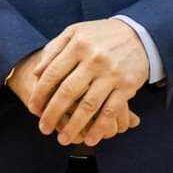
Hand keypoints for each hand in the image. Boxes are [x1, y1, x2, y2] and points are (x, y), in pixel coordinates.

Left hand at [8, 23, 143, 147]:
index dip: (40, 93)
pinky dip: (100, 127)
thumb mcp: (75, 33)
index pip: (53, 74)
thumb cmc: (100, 36)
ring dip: (74, 126)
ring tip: (63, 139)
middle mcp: (94, 60)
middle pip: (68, 92)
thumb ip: (54, 49)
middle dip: (52, 113)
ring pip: (89, 105)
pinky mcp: (127, 86)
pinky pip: (111, 110)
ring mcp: (111, 74)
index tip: (33, 108)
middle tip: (43, 128)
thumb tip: (36, 73)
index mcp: (78, 46)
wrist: (139, 35)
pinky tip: (90, 139)